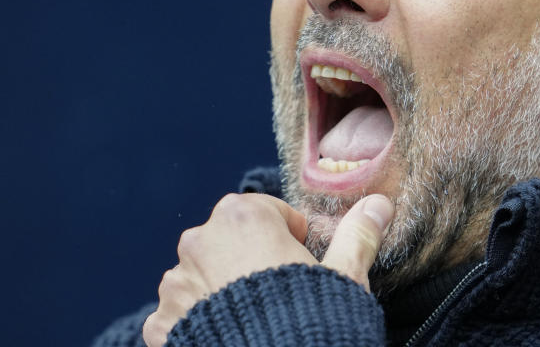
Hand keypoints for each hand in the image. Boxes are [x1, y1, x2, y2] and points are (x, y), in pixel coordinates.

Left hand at [142, 193, 393, 346]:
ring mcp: (175, 286)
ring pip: (204, 277)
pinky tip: (230, 340)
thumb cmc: (311, 323)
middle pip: (233, 241)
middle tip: (283, 296)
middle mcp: (199, 242)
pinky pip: (181, 315)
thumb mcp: (345, 277)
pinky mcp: (160, 325)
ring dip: (223, 291)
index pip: (270, 213)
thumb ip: (357, 235)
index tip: (304, 265)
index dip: (293, 239)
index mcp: (242, 216)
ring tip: (256, 323)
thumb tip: (379, 205)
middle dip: (254, 261)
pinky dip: (200, 324)